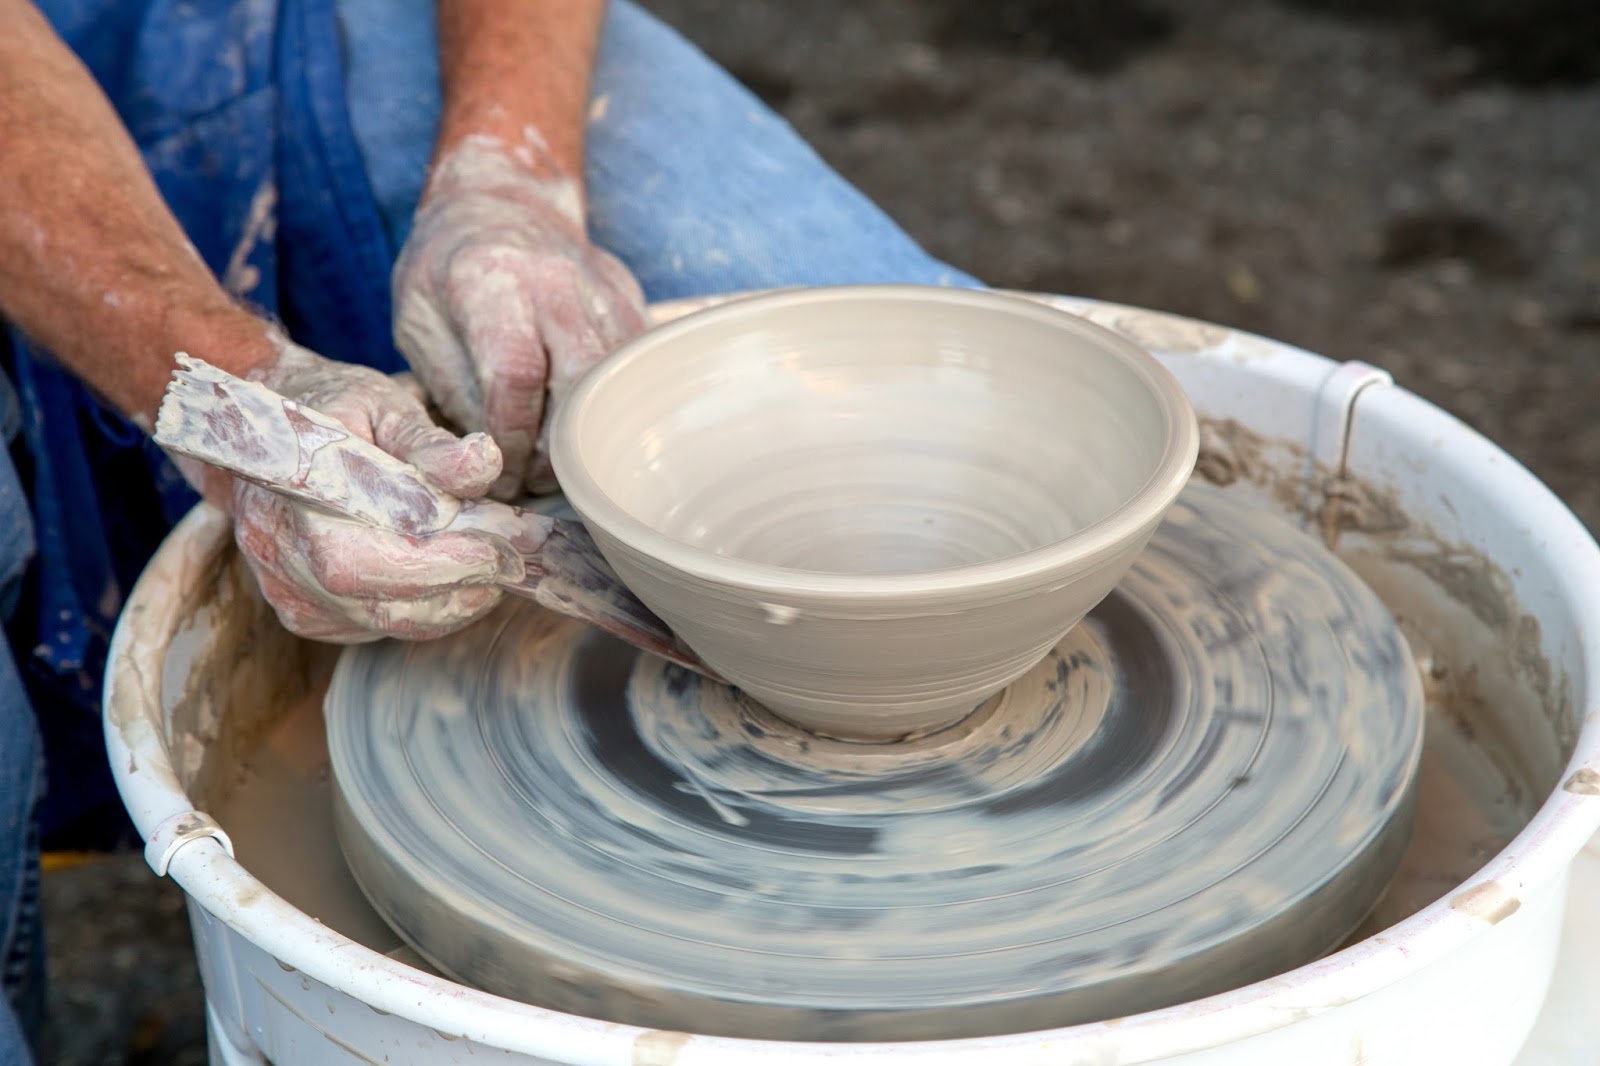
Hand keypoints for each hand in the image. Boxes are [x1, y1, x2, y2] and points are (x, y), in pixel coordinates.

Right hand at [221, 337, 520, 642]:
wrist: (267, 429)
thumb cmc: (333, 410)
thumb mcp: (382, 404)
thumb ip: (430, 441)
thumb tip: (483, 463)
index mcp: (291, 491)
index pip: (365, 554)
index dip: (439, 562)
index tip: (499, 549)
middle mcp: (277, 547)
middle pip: (374, 598)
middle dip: (455, 587)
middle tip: (510, 564)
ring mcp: (283, 587)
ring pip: (380, 621)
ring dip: (448, 604)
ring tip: (491, 571)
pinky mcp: (299, 611)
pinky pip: (370, 628)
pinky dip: (421, 611)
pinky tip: (450, 582)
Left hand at [393, 134, 646, 498]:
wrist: (497, 201)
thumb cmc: (446, 270)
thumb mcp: (416, 324)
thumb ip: (452, 388)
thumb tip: (490, 456)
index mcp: (490, 279)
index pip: (516, 374)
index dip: (512, 438)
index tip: (499, 471)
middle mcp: (555, 279)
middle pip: (583, 381)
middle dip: (560, 447)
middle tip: (535, 477)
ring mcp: (602, 288)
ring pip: (618, 380)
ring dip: (591, 433)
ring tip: (556, 458)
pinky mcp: (630, 299)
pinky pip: (632, 368)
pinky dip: (611, 405)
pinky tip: (579, 421)